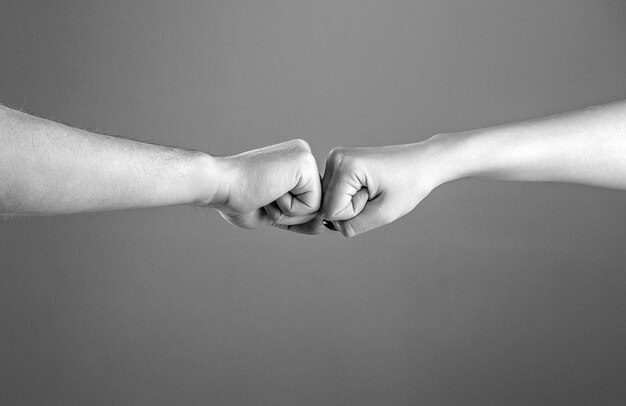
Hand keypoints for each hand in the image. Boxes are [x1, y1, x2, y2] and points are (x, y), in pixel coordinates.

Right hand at [211, 139, 323, 233]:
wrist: (219, 185)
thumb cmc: (238, 198)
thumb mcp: (275, 214)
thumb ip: (300, 219)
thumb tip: (324, 226)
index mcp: (295, 165)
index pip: (309, 204)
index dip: (287, 214)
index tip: (262, 197)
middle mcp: (303, 156)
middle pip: (316, 207)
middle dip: (288, 214)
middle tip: (262, 195)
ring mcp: (305, 157)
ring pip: (316, 209)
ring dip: (287, 212)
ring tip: (265, 193)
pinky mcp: (305, 164)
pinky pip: (312, 206)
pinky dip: (288, 209)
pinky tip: (270, 191)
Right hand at [321, 138, 446, 236]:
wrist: (423, 162)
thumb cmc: (409, 184)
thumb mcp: (384, 214)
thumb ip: (353, 226)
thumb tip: (332, 225)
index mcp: (345, 166)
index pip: (331, 211)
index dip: (355, 213)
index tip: (375, 197)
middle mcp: (335, 158)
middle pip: (328, 204)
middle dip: (352, 207)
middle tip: (376, 193)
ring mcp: (336, 159)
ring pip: (331, 199)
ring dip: (353, 201)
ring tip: (374, 188)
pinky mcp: (340, 162)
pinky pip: (337, 192)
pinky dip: (353, 195)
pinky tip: (369, 185)